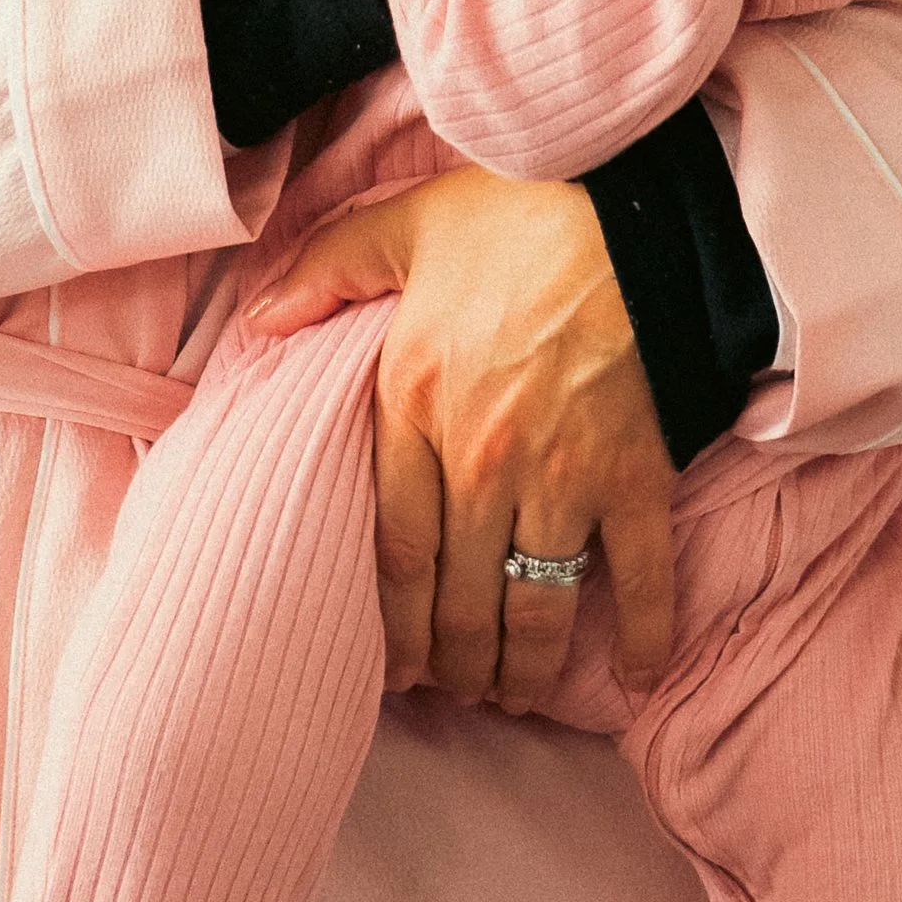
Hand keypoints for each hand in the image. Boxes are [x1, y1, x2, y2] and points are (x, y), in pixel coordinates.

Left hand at [243, 164, 676, 712]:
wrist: (633, 207)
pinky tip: (636, 679)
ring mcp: (561, 477)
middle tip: (455, 689)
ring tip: (515, 693)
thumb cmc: (519, 211)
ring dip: (523, 666)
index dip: (394, 623)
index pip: (393, 550)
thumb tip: (260, 318)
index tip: (396, 663)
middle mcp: (481, 461)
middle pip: (460, 597)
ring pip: (534, 605)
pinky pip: (640, 576)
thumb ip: (328, 270)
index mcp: (416, 407)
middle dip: (456, 661)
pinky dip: (641, 636)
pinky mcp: (635, 476)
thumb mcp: (405, 225)